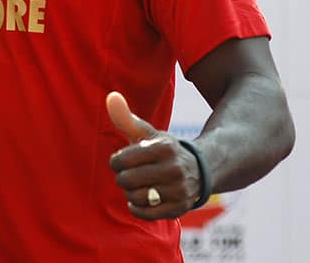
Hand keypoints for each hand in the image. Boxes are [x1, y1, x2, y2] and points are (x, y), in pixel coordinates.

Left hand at [106, 91, 200, 219]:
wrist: (198, 170)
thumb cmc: (162, 150)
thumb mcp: (147, 133)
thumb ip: (126, 117)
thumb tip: (110, 96)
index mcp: (163, 147)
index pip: (121, 159)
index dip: (116, 161)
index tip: (123, 160)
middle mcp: (174, 169)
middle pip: (126, 180)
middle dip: (123, 177)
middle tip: (130, 174)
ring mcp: (178, 190)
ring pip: (135, 196)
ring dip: (131, 192)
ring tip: (138, 185)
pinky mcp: (178, 208)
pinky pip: (145, 213)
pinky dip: (138, 207)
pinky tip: (142, 198)